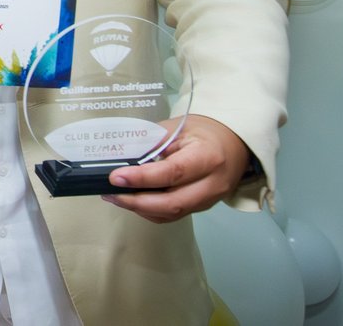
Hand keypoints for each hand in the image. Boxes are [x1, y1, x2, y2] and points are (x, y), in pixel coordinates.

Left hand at [102, 115, 252, 223]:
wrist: (232, 143)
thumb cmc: (203, 132)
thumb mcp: (176, 127)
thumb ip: (151, 141)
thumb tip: (121, 156)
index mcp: (208, 157)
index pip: (173, 172)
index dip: (142, 178)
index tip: (116, 177)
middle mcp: (212, 184)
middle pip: (172, 203)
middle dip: (137, 201)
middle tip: (110, 192)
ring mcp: (209, 200)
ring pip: (172, 213)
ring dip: (140, 208)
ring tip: (115, 197)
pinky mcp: (202, 207)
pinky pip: (174, 215)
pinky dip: (151, 211)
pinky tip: (133, 200)